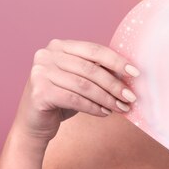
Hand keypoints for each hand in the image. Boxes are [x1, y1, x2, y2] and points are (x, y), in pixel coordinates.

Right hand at [13, 38, 139, 142]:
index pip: (93, 49)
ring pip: (84, 85)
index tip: (135, 73)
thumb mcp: (79, 80)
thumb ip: (96, 71)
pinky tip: (104, 113)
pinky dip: (93, 107)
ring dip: (107, 98)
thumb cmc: (60, 99)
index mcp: (59, 46)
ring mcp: (40, 72)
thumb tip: (128, 72)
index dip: (116, 60)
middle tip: (131, 97)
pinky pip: (74, 99)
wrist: (33, 123)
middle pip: (90, 69)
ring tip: (121, 107)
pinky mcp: (39, 92)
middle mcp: (46, 55)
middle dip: (114, 84)